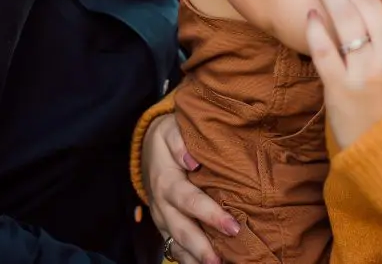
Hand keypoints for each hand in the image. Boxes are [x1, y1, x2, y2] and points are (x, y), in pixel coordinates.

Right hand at [139, 113, 238, 263]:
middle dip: (201, 247)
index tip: (233, 226)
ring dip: (195, 259)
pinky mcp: (166, 228)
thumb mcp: (170, 130)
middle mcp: (162, 205)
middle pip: (181, 230)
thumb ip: (179, 142)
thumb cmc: (168, 138)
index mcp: (166, 181)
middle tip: (221, 261)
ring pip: (176, 245)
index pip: (189, 201)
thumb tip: (191, 160)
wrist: (147, 150)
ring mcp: (162, 220)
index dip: (210, 215)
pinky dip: (189, 261)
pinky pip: (175, 249)